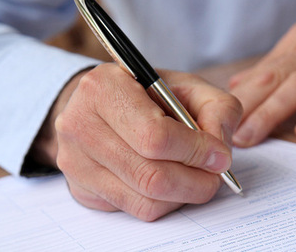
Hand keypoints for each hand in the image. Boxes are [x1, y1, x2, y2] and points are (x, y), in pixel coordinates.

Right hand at [33, 63, 241, 220]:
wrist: (102, 105)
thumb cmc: (147, 93)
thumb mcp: (188, 85)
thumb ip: (217, 109)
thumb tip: (219, 153)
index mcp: (104, 88)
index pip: (155, 136)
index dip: (196, 152)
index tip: (220, 156)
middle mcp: (80, 125)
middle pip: (150, 175)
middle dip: (195, 181)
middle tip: (215, 175)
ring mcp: (75, 161)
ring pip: (145, 200)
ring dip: (182, 195)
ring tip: (196, 177)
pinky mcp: (81, 188)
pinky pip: (134, 210)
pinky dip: (164, 202)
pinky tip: (171, 182)